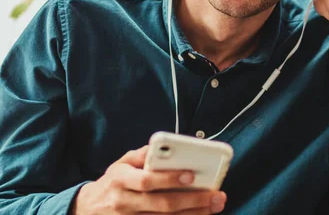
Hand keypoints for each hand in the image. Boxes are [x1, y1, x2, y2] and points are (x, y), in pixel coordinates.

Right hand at [70, 145, 226, 214]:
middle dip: (192, 200)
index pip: (147, 180)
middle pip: (161, 204)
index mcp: (120, 180)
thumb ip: (143, 155)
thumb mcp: (121, 164)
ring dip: (193, 214)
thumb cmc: (112, 182)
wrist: (87, 210)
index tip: (192, 174)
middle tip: (216, 195)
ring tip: (214, 206)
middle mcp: (124, 202)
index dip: (169, 179)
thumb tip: (165, 146)